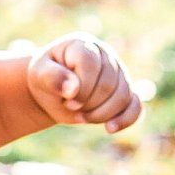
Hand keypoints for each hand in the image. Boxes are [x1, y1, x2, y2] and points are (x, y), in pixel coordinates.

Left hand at [25, 35, 142, 133]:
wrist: (52, 91)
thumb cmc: (44, 78)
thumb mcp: (39, 74)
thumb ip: (52, 77)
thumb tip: (73, 88)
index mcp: (83, 45)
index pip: (91, 65)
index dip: (81, 87)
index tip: (66, 99)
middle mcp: (105, 55)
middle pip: (109, 84)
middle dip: (89, 103)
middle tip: (71, 108)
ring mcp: (119, 73)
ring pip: (124, 96)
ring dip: (102, 114)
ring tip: (82, 117)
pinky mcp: (126, 92)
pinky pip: (135, 106)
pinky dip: (126, 119)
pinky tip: (110, 128)